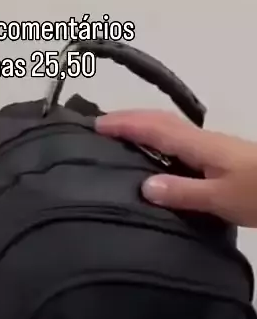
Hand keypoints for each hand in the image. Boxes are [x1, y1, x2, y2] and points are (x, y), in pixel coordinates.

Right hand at [96, 110, 256, 226]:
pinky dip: (160, 143)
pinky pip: (181, 144)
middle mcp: (205, 141)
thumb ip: (183, 192)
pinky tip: (157, 160)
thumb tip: (144, 186)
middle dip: (131, 120)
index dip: (126, 124)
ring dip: (144, 129)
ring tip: (120, 140)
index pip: (156, 128)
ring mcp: (214, 149)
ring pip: (172, 131)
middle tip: (102, 127)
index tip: (97, 125)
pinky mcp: (221, 160)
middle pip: (163, 122)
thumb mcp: (221, 198)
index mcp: (201, 146)